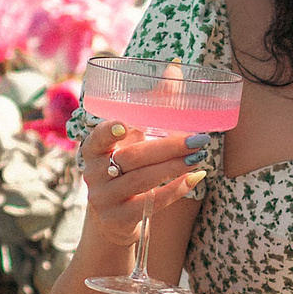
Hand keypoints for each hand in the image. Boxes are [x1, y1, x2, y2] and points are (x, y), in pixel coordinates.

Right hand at [78, 118, 212, 241]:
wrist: (116, 215)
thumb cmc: (129, 167)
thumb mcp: (132, 141)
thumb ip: (150, 107)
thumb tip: (173, 73)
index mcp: (93, 149)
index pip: (97, 138)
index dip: (108, 132)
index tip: (124, 125)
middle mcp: (93, 173)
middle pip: (132, 158)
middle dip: (168, 148)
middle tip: (197, 140)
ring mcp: (103, 198)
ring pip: (142, 180)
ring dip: (174, 167)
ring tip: (199, 157)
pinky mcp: (117, 219)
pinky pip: (151, 203)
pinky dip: (175, 190)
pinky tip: (194, 178)